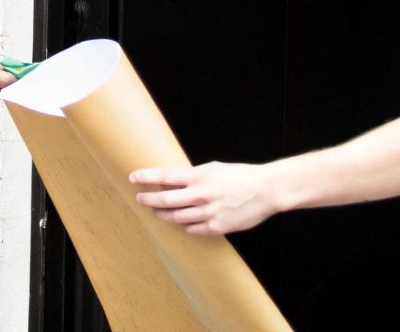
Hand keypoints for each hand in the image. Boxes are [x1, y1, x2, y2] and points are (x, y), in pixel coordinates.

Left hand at [130, 162, 280, 235]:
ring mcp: (208, 213)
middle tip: (140, 199)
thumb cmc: (240, 175)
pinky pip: (193, 229)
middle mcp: (200, 195)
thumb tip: (176, 180)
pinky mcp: (216, 227)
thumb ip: (195, 175)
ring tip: (158, 212)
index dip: (147, 177)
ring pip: (177, 217)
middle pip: (166, 200)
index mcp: (199, 177)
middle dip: (149, 200)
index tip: (133, 178)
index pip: (166, 176)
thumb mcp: (214, 168)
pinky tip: (183, 223)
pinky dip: (185, 226)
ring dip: (164, 215)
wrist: (266, 190)